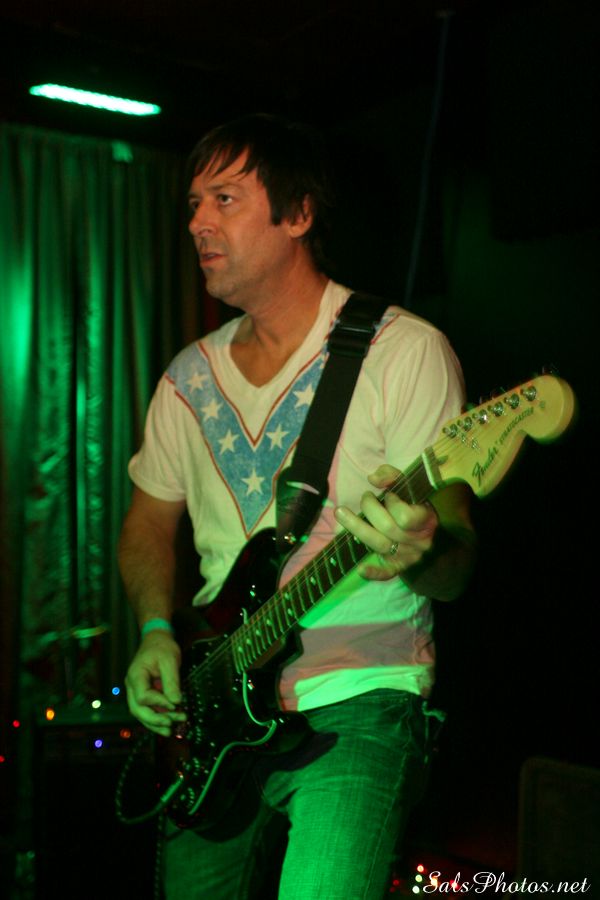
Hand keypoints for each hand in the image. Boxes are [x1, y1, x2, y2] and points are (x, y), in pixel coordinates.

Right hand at [125, 630, 185, 735]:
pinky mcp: (142, 695)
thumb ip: (172, 681)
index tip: (175, 704)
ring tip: (170, 731)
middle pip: (137, 709)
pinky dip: (155, 719)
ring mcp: (135, 691)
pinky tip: (167, 726)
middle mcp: (131, 686)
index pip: (143, 696)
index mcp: (136, 675)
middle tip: (172, 724)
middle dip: (155, 719)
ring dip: (155, 723)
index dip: (159, 703)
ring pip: (140, 713)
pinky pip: (145, 710)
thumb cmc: (162, 648)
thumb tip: (176, 702)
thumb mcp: (170, 660)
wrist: (156, 640)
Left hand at [334, 464, 438, 580]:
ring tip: (340, 512)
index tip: (387, 495)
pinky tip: (360, 569)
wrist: (426, 529)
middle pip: (388, 528)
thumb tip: (373, 479)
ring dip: (357, 527)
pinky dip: (374, 573)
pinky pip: (387, 573)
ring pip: (379, 545)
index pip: (405, 516)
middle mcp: (420, 541)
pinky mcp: (398, 567)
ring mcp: (409, 556)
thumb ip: (391, 475)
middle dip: (370, 508)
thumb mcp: (407, 485)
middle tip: (366, 498)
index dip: (392, 503)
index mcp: (426, 520)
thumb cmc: (413, 503)